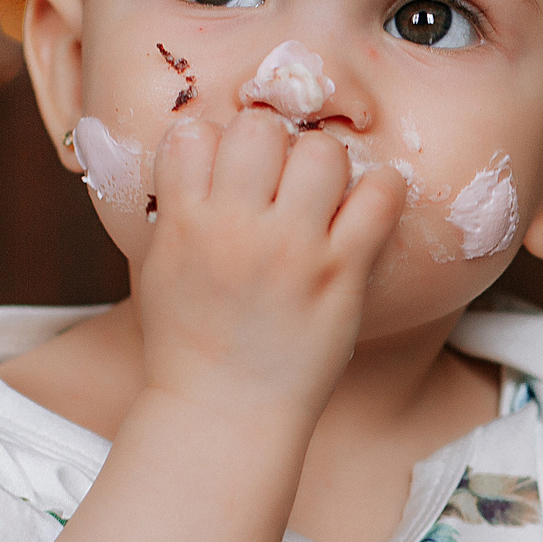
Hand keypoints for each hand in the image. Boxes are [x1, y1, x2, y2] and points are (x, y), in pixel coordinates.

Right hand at [135, 110, 405, 409]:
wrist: (225, 412)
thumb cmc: (190, 343)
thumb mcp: (160, 267)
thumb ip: (177, 208)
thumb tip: (200, 153)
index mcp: (183, 223)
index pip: (193, 134)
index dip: (215, 145)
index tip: (228, 170)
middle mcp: (236, 229)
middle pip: (258, 128)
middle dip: (272, 144)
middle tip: (281, 178)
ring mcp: (292, 250)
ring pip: (320, 151)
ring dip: (324, 162)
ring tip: (323, 193)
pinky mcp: (340, 273)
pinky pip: (377, 198)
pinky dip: (382, 188)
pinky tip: (370, 203)